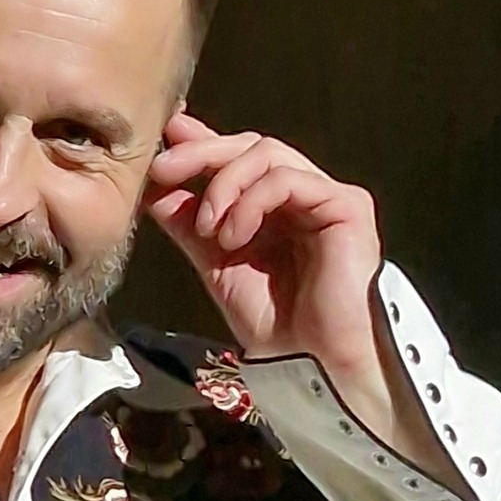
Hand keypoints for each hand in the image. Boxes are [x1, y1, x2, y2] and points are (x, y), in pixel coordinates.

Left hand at [146, 110, 471, 494]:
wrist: (315, 365)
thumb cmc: (276, 325)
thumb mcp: (216, 265)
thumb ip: (189, 224)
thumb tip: (153, 187)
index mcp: (276, 208)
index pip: (239, 158)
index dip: (202, 143)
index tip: (166, 136)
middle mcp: (304, 196)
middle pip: (251, 145)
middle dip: (202, 153)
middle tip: (163, 168)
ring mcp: (327, 197)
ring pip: (268, 153)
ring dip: (224, 184)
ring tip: (208, 228)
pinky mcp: (346, 206)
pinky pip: (289, 180)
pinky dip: (251, 200)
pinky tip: (235, 235)